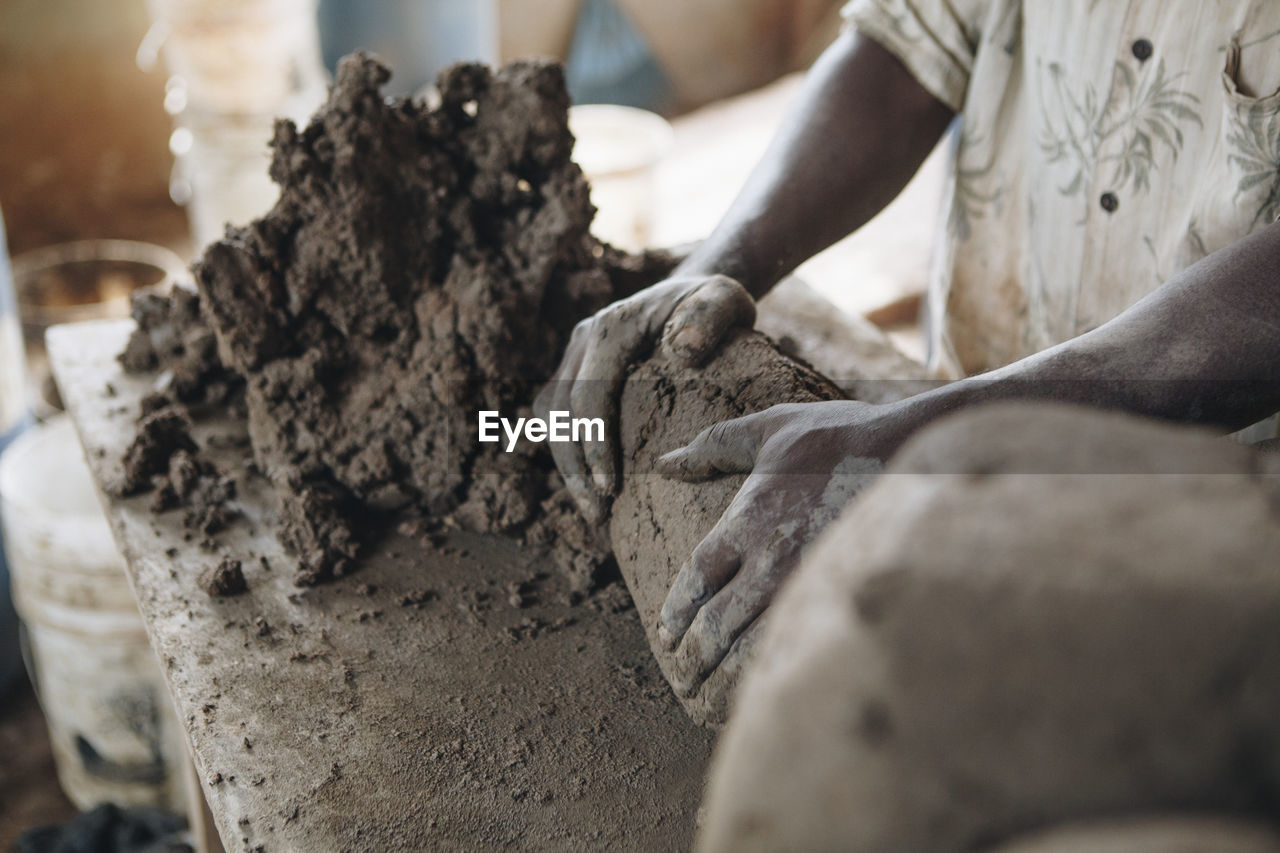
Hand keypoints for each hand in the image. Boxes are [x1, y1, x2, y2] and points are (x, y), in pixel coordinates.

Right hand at [535, 274, 755, 521]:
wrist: (693, 293)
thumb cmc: (713, 303)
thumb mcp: (723, 300)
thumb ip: (708, 318)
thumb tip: (683, 351)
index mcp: (611, 327)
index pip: (589, 393)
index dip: (594, 444)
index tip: (610, 488)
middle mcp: (584, 339)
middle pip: (560, 412)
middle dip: (574, 468)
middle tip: (598, 514)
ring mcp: (576, 355)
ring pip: (552, 419)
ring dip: (567, 467)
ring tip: (593, 511)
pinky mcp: (578, 371)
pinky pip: (561, 418)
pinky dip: (571, 454)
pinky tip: (593, 488)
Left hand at [655, 400, 897, 697]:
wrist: (917, 449)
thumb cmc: (842, 436)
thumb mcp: (771, 428)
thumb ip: (714, 446)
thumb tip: (665, 463)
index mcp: (749, 519)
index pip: (696, 578)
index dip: (677, 611)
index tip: (669, 632)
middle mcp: (772, 559)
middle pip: (716, 625)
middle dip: (692, 658)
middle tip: (681, 678)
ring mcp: (809, 584)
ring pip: (752, 650)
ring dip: (722, 679)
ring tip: (706, 701)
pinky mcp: (843, 599)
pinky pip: (798, 650)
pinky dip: (771, 678)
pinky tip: (763, 693)